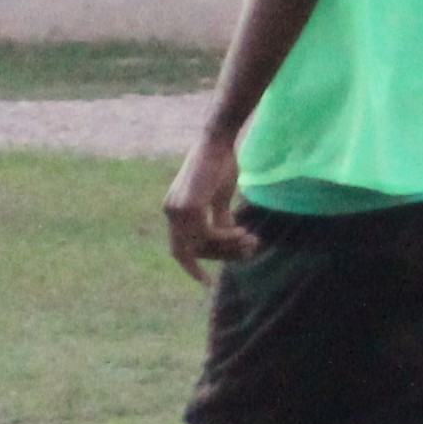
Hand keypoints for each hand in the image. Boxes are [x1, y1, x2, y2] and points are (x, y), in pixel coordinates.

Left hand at [163, 131, 258, 283]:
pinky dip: (227, 237)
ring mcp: (178, 210)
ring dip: (229, 247)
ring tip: (251, 241)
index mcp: (174, 211)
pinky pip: (209, 234)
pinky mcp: (189, 206)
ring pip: (202, 245)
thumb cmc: (221, 164)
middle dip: (221, 257)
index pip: (178, 249)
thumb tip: (229, 240)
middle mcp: (171, 213)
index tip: (206, 283)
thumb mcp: (219, 198)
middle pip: (192, 252)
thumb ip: (219, 219)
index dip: (191, 268)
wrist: (218, 140)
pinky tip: (243, 231)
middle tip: (248, 252)